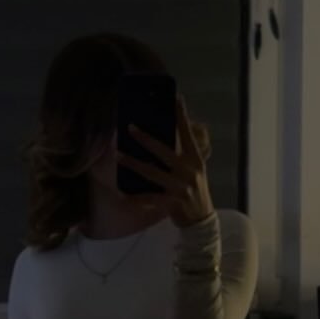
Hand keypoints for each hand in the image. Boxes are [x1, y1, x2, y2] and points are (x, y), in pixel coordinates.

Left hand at [116, 95, 214, 227]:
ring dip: (133, 163)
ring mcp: (180, 187)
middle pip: (164, 151)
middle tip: (130, 127)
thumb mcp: (195, 170)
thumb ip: (184, 154)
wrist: (201, 220)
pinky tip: (124, 194)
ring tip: (118, 155)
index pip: (188, 134)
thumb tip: (171, 134)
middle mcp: (189, 170)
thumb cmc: (195, 191)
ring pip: (152, 172)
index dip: (182, 116)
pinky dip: (136, 197)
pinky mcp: (172, 202)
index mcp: (195, 160)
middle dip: (146, 139)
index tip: (176, 98)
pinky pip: (150, 197)